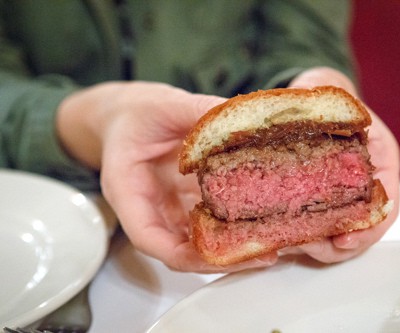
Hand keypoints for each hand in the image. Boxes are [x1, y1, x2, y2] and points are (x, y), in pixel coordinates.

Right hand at [56, 81, 277, 272]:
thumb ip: (198, 110)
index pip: (149, 238)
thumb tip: (243, 117)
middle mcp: (150, 207)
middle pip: (180, 249)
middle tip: (263, 255)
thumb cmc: (136, 112)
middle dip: (221, 258)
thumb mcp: (164, 104)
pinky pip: (210, 218)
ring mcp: (171, 207)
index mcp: (128, 190)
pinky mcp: (188, 200)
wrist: (129, 113)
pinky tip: (262, 219)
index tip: (224, 256)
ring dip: (232, 245)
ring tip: (270, 242)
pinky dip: (234, 223)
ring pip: (198, 239)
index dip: (185, 255)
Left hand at [287, 67, 399, 262]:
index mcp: (380, 160)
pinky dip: (298, 235)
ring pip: (335, 236)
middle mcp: (364, 184)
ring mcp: (341, 197)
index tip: (343, 239)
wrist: (310, 99)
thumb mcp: (331, 91)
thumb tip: (316, 110)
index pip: (385, 207)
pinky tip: (278, 233)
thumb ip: (329, 99)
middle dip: (334, 245)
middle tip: (306, 246)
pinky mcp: (316, 202)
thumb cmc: (327, 95)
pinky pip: (312, 228)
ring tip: (287, 242)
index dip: (367, 229)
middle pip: (360, 231)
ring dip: (313, 244)